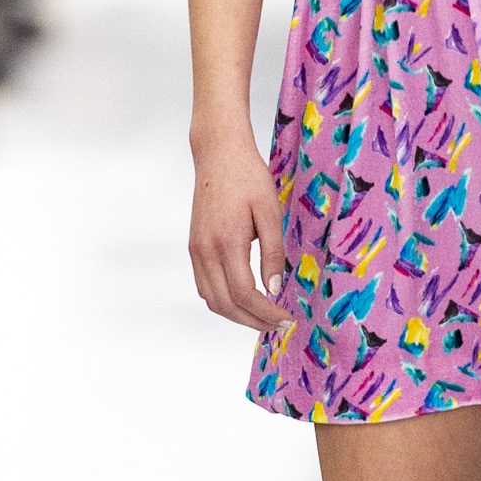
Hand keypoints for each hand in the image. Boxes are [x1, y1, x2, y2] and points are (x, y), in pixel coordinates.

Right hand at [188, 131, 292, 333]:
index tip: (287, 320)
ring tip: (264, 317)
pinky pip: (204, 286)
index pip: (244, 294)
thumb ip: (273, 253)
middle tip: (279, 325)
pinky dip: (223, 301)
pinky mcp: (194, 247)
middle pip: (226, 305)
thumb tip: (274, 289)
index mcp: (226, 243)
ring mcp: (196, 251)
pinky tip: (243, 300)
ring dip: (237, 316)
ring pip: (212, 300)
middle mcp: (205, 252)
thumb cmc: (248, 178)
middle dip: (254, 321)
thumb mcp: (270, 212)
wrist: (218, 154)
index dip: (266, 313)